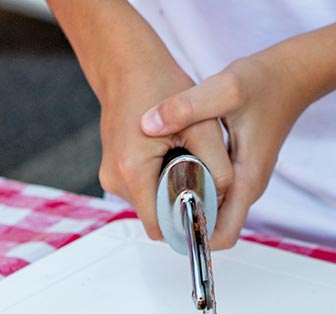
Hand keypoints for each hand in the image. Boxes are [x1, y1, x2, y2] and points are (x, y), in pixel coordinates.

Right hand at [97, 59, 234, 242]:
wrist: (126, 64)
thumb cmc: (160, 86)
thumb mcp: (204, 127)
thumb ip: (219, 168)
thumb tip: (224, 199)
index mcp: (133, 171)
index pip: (162, 227)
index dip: (188, 224)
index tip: (209, 210)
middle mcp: (116, 180)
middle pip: (158, 218)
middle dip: (183, 206)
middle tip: (204, 179)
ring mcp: (111, 177)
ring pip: (153, 206)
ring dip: (173, 193)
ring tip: (187, 161)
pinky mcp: (115, 171)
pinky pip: (146, 191)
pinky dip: (163, 183)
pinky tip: (174, 158)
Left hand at [140, 50, 309, 248]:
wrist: (289, 77)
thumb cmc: (265, 84)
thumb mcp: (224, 89)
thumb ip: (187, 106)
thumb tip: (148, 124)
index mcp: (247, 180)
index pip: (222, 234)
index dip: (193, 235)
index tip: (163, 221)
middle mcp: (247, 187)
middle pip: (213, 227)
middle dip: (182, 221)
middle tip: (150, 200)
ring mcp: (244, 181)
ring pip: (211, 211)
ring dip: (185, 205)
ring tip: (155, 184)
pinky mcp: (239, 171)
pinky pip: (212, 193)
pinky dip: (192, 188)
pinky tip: (171, 168)